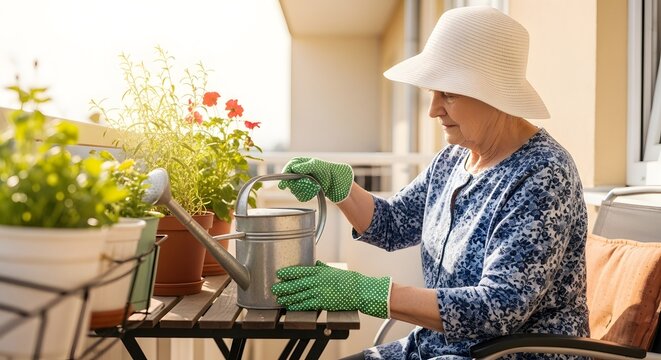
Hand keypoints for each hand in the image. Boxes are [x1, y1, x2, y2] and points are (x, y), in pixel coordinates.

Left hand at [271, 261, 390, 318]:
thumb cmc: (348, 280)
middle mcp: (317, 281)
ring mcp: (319, 292)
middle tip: (274, 287)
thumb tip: (316, 264)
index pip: (300, 271)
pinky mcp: (323, 303)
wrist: (359, 290)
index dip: (288, 272)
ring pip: (299, 295)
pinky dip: (297, 305)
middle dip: (284, 286)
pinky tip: (290, 306)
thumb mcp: (334, 270)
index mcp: (320, 272)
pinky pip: (307, 304)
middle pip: (297, 283)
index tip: (279, 273)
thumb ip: (323, 268)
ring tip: (279, 298)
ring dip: (288, 297)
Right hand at [278, 157, 353, 202]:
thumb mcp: (318, 166)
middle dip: (296, 184)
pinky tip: (314, 192)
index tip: (283, 184)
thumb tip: (294, 168)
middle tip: (306, 184)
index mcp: (301, 163)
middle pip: (289, 180)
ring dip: (303, 190)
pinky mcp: (306, 191)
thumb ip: (306, 166)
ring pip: (294, 189)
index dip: (285, 175)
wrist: (339, 182)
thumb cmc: (329, 170)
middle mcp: (300, 173)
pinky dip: (306, 195)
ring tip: (314, 187)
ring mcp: (302, 182)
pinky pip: (300, 196)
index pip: (289, 168)